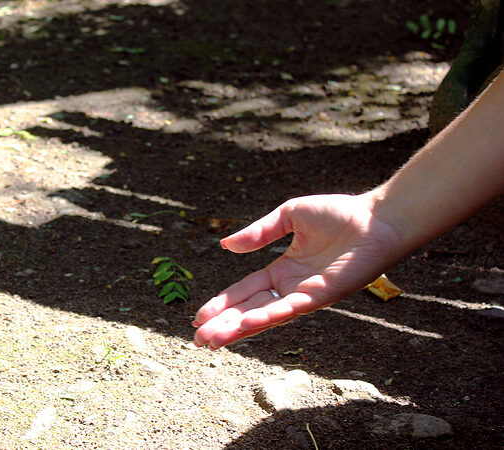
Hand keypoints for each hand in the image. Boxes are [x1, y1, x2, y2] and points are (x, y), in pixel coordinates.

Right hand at [193, 193, 403, 349]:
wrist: (377, 218)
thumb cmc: (340, 214)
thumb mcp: (289, 216)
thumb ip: (258, 233)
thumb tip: (225, 245)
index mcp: (284, 271)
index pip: (246, 292)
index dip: (223, 304)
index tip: (199, 317)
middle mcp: (293, 288)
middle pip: (250, 310)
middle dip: (224, 326)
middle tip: (197, 340)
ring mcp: (307, 295)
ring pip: (266, 316)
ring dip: (239, 329)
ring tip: (212, 341)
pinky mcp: (324, 295)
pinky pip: (291, 309)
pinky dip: (269, 317)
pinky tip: (247, 324)